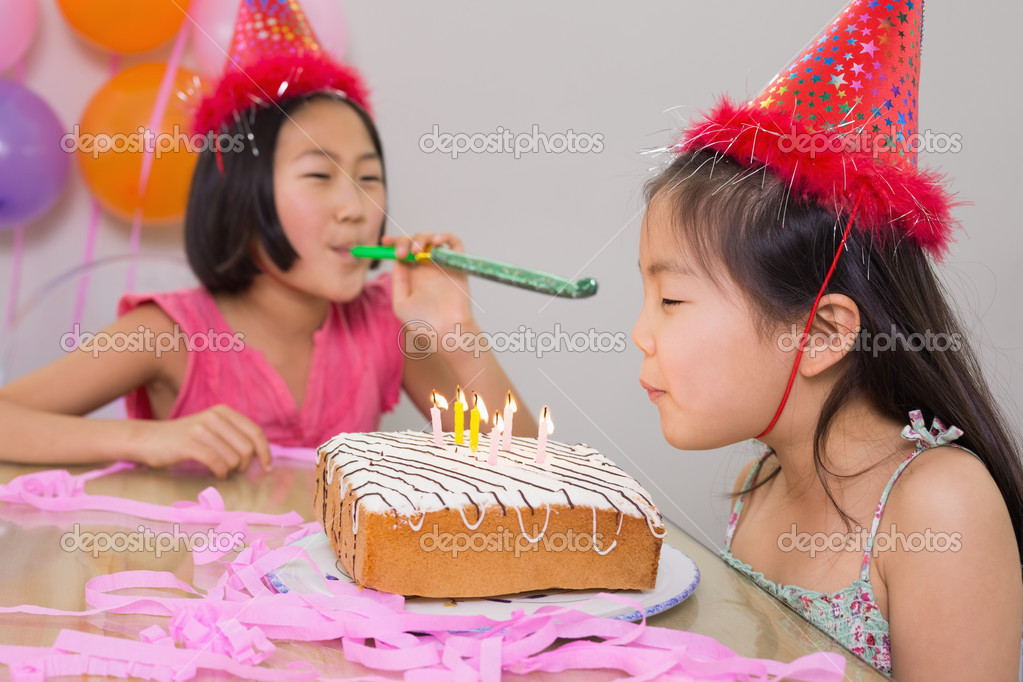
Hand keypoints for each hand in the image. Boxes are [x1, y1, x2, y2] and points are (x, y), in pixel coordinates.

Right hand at [135, 405, 272, 477]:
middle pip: (247, 448)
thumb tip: (261, 456)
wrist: (148, 439)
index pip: (256, 432)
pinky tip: (217, 474)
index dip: (265, 452)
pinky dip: (221, 473)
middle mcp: (214, 416)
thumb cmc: (186, 439)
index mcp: (224, 411)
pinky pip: (217, 463)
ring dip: (232, 470)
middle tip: (236, 472)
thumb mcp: (212, 429)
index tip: (267, 467)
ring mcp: (201, 429)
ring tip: (223, 471)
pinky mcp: (189, 444)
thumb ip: (235, 436)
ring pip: (233, 458)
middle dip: (246, 465)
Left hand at [385, 232, 475, 334]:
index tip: (385, 241)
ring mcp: (442, 264)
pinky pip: (454, 243)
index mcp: (411, 274)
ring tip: (418, 251)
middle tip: (402, 252)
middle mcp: (426, 267)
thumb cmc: (424, 323)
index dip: (393, 242)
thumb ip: (398, 281)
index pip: (401, 251)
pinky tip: (437, 241)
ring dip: (422, 238)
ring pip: (431, 238)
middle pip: (414, 240)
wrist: (446, 331)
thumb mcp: (401, 303)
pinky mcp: (457, 264)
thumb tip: (397, 259)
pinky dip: (446, 236)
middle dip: (405, 241)